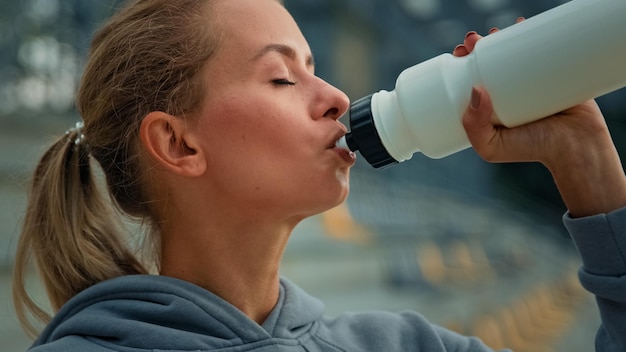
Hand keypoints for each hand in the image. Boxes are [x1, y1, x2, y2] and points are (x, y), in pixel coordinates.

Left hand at [454, 27, 625, 216]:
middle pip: (492, 61)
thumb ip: (475, 128)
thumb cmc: (532, 150)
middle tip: (474, 40)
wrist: (576, 147)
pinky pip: (543, 49)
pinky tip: (522, 25)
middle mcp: (511, 90)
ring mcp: (534, 80)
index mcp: (493, 105)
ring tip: (496, 31)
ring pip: (514, 53)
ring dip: (503, 36)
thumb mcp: (491, 147)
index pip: (473, 78)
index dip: (464, 63)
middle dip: (481, 46)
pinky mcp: (557, 72)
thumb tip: (475, 90)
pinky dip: (533, 34)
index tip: (460, 52)